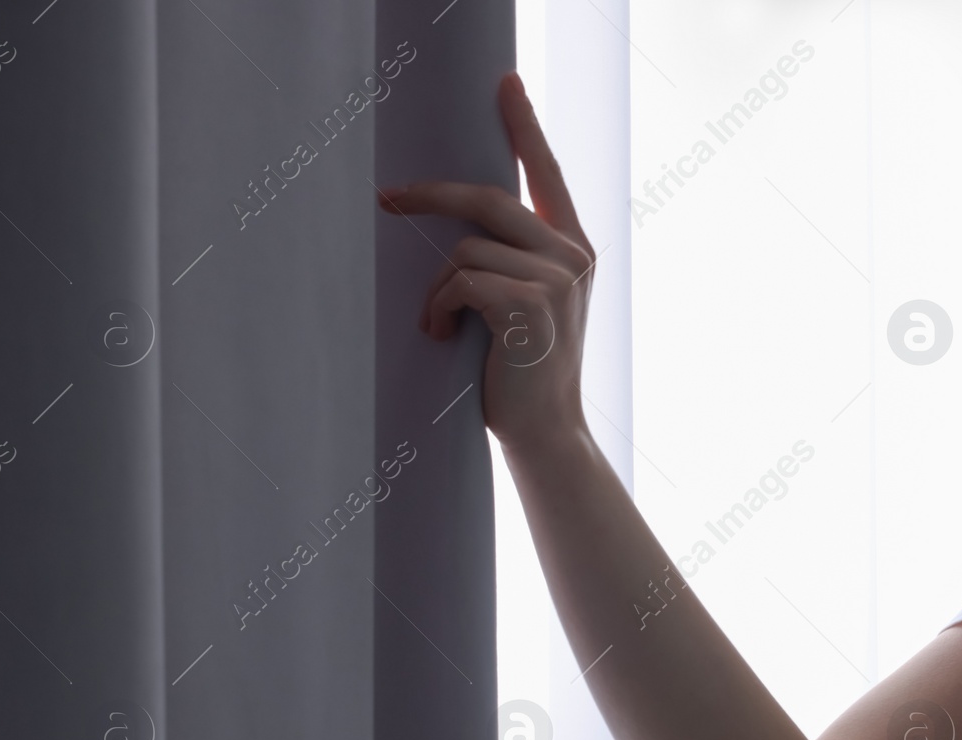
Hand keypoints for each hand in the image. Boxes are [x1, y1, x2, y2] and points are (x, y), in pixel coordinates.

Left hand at [376, 70, 594, 448]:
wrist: (545, 433)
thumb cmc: (521, 374)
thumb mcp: (525, 306)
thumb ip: (511, 259)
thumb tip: (451, 225)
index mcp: (573, 250)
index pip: (547, 174)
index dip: (525, 125)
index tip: (505, 83)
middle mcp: (573, 256)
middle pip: (490, 198)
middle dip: (431, 195)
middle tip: (387, 199)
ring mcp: (557, 279)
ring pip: (466, 248)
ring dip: (436, 287)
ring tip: (437, 324)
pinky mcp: (532, 304)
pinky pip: (461, 279)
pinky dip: (438, 307)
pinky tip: (440, 334)